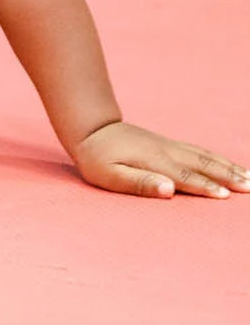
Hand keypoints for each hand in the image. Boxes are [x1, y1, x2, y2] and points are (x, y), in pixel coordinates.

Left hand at [73, 120, 249, 198]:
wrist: (90, 128)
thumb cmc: (97, 158)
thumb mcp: (109, 175)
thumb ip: (139, 183)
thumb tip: (168, 189)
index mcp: (154, 161)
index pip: (185, 177)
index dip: (205, 187)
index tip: (225, 196)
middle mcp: (166, 151)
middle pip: (202, 164)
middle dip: (228, 176)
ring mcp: (168, 145)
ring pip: (203, 155)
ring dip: (227, 167)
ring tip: (249, 178)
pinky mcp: (167, 144)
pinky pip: (197, 150)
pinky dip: (216, 158)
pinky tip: (226, 164)